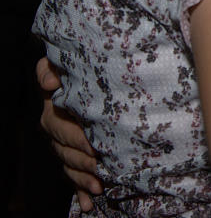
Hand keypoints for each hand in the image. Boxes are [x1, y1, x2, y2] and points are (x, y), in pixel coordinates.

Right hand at [37, 57, 99, 210]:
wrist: (91, 77)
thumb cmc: (82, 70)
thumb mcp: (64, 64)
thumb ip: (50, 68)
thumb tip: (49, 84)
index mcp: (54, 109)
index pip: (59, 127)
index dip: (77, 138)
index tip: (95, 146)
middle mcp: (56, 129)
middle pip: (66, 150)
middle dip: (84, 161)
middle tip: (102, 167)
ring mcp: (64, 145)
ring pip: (70, 166)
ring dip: (84, 178)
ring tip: (101, 185)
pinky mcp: (74, 157)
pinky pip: (73, 178)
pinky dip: (81, 191)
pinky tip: (88, 203)